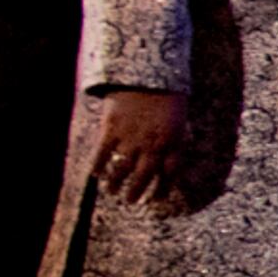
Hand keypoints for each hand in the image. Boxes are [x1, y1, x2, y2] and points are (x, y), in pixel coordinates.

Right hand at [89, 88, 190, 204]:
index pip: (170, 174)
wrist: (147, 75)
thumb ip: (179, 139)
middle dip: (138, 191)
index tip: (157, 198)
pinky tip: (96, 175)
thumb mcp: (181, 119)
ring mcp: (131, 138)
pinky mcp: (112, 129)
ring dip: (116, 183)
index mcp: (173, 142)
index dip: (163, 188)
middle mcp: (152, 145)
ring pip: (122, 169)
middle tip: (131, 201)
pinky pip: (103, 153)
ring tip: (112, 192)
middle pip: (145, 176)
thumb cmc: (168, 96)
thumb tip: (177, 158)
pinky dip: (99, 166)